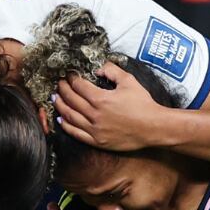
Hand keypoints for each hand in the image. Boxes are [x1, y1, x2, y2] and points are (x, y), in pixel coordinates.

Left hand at [53, 62, 167, 151]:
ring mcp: (94, 129)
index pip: (79, 86)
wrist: (154, 128)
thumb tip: (98, 68)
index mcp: (101, 99)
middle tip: (58, 84)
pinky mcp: (97, 141)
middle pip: (71, 100)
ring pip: (70, 117)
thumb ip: (112, 71)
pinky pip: (76, 133)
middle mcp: (94, 115)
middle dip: (63, 90)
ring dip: (60, 106)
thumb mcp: (129, 81)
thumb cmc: (143, 104)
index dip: (71, 79)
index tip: (68, 75)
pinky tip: (61, 119)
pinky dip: (66, 126)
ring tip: (55, 99)